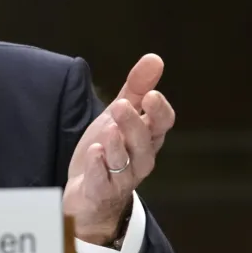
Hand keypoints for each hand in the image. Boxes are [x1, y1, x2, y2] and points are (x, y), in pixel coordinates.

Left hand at [63, 54, 175, 244]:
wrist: (89, 194)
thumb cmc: (109, 150)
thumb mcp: (119, 115)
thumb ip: (136, 88)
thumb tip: (155, 58)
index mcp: (147, 137)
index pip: (162, 124)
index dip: (159, 111)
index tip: (150, 94)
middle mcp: (139, 158)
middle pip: (143, 142)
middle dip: (134, 124)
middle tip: (121, 105)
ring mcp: (121, 177)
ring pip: (125, 162)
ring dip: (117, 145)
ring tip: (109, 128)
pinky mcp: (100, 191)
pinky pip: (102, 181)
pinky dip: (99, 168)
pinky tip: (94, 152)